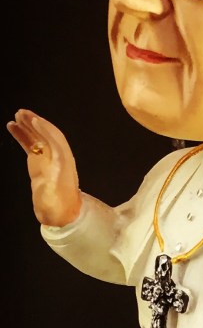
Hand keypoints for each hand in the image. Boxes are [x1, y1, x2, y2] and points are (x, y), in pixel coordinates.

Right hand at [7, 109, 81, 226]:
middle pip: (46, 134)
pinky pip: (30, 144)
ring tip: (17, 116)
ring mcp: (48, 158)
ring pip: (37, 137)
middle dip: (35, 122)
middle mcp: (57, 156)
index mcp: (64, 161)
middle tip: (22, 112)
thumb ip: (51, 177)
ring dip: (28, 125)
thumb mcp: (55, 189)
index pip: (56, 139)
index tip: (34, 120)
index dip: (45, 129)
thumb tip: (48, 158)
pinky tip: (13, 127)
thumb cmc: (58, 203)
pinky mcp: (39, 162)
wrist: (59, 214)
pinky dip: (22, 135)